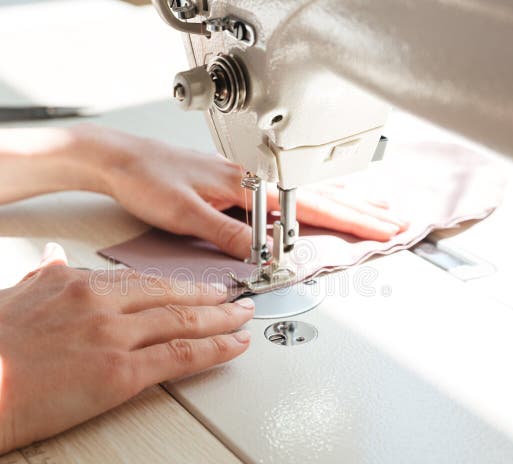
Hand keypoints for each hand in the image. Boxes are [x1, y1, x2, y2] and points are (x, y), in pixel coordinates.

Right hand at [0, 243, 253, 458]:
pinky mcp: (119, 372)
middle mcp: (99, 302)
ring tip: (244, 318)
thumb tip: (50, 258)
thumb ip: (38, 277)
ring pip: (183, 320)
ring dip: (221, 319)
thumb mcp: (6, 297)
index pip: (136, 280)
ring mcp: (112, 334)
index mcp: (73, 282)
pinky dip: (214, 350)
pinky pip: (180, 356)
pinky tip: (233, 346)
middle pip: (169, 294)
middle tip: (234, 296)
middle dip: (209, 295)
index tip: (189, 287)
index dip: (171, 285)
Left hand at [76, 126, 408, 258]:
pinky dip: (312, 203)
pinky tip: (317, 206)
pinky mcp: (232, 185)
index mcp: (245, 186)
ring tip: (372, 210)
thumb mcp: (185, 214)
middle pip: (318, 197)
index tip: (381, 230)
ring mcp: (244, 181)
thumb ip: (227, 234)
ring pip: (304, 194)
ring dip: (343, 202)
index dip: (350, 220)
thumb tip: (262, 255)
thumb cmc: (146, 178)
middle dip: (360, 210)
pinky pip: (285, 196)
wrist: (119, 159)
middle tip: (394, 222)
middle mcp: (250, 180)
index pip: (309, 207)